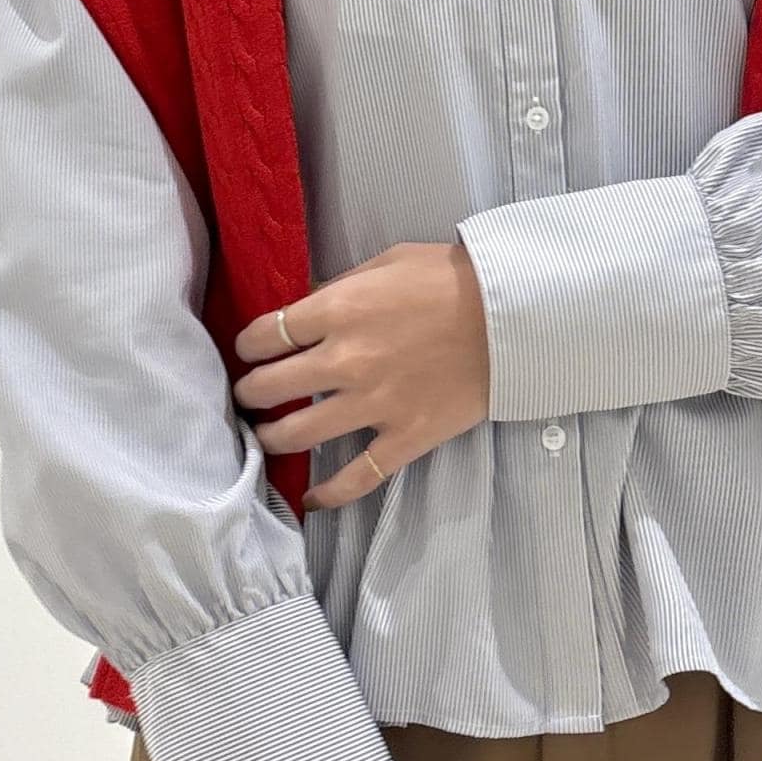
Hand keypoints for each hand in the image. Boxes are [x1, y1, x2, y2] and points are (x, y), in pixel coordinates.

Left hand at [233, 240, 489, 509]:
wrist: (513, 316)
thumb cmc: (450, 278)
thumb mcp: (386, 263)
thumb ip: (340, 289)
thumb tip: (306, 312)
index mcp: (337, 311)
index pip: (265, 336)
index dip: (248, 346)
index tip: (250, 351)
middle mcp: (346, 361)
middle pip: (270, 387)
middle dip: (250, 392)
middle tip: (251, 394)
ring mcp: (374, 405)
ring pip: (298, 435)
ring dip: (271, 437)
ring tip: (266, 436)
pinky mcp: (404, 438)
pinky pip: (357, 476)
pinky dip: (328, 492)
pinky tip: (310, 497)